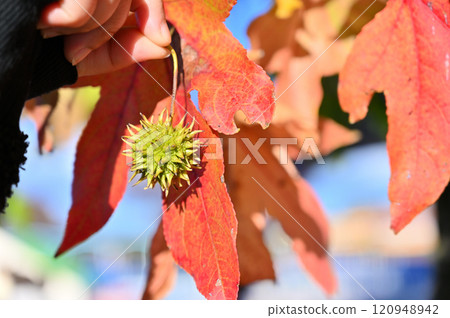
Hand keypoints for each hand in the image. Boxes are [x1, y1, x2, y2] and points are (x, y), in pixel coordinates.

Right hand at [39, 0, 171, 75]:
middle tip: (73, 50)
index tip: (159, 38)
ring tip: (49, 32)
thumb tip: (163, 45)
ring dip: (88, 27)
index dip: (153, 7)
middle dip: (108, 29)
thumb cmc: (35, 49)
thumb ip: (125, 49)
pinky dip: (76, 17)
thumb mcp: (87, 55)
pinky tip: (43, 20)